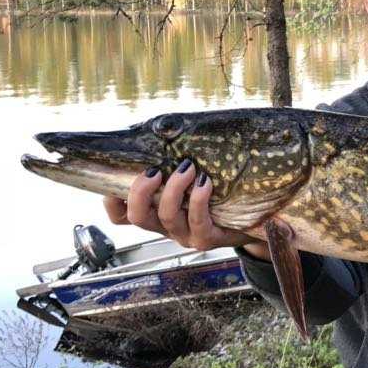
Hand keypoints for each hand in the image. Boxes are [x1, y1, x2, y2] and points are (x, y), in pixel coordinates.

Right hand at [102, 159, 262, 253]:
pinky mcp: (207, 240)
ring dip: (173, 189)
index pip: (121, 215)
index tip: (116, 178)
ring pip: (166, 217)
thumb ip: (172, 161)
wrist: (255, 221)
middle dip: (140, 191)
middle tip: (154, 171)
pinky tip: (204, 182)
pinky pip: (198, 222)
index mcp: (156, 213)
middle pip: (137, 216)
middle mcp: (166, 227)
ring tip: (187, 168)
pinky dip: (197, 199)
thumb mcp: (191, 177)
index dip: (111, 201)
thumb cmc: (220, 191)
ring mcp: (185, 235)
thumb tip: (162, 128)